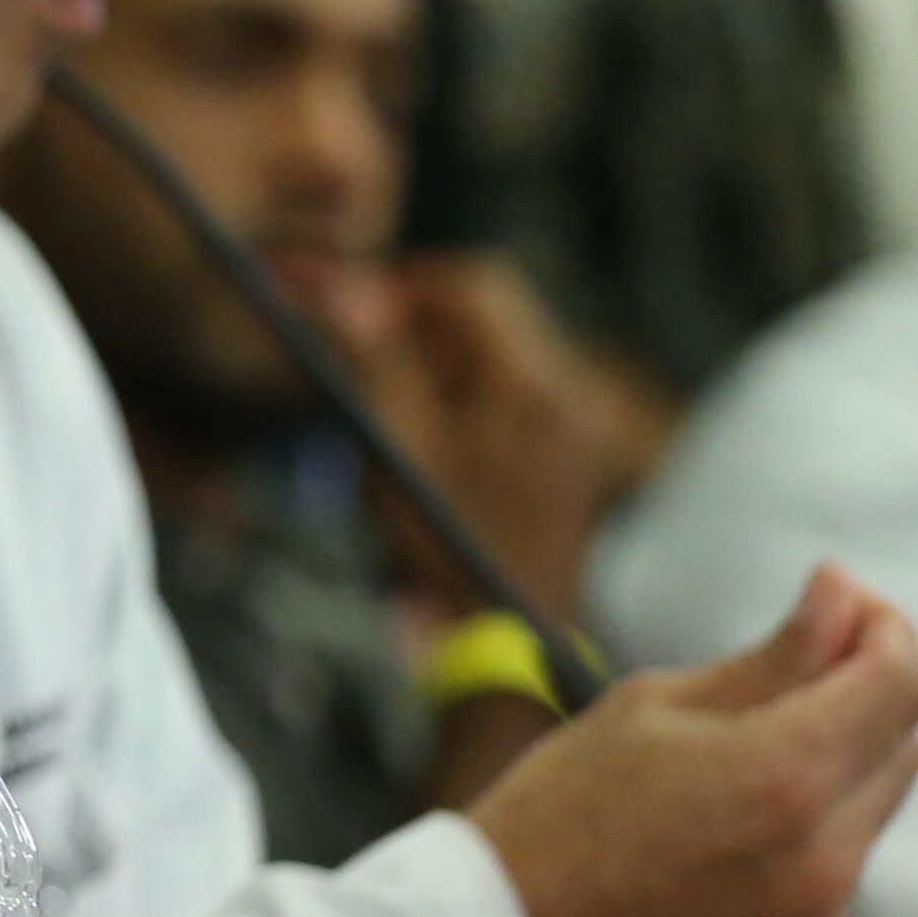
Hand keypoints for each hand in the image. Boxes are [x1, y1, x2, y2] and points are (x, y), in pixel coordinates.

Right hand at [325, 251, 625, 621]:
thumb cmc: (448, 546)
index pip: (476, 285)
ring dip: (434, 360)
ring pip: (493, 353)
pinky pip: (508, 392)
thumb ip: (375, 359)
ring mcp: (574, 422)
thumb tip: (342, 287)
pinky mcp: (567, 448)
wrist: (508, 635)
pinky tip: (424, 436)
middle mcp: (569, 392)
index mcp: (535, 385)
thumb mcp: (397, 446)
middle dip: (415, 323)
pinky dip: (460, 394)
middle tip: (355, 351)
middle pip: (486, 317)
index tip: (354, 299)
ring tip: (387, 408)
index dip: (408, 281)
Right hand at [474, 566, 917, 916]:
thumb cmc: (557, 806)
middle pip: (898, 752)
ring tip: (721, 781)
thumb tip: (843, 590)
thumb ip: (773, 656)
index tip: (856, 609)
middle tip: (784, 681)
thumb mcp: (651, 705)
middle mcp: (822, 861)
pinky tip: (717, 849)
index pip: (899, 686)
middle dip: (858, 704)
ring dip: (826, 782)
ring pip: (865, 821)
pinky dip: (799, 853)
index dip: (887, 633)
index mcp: (781, 775)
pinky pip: (834, 889)